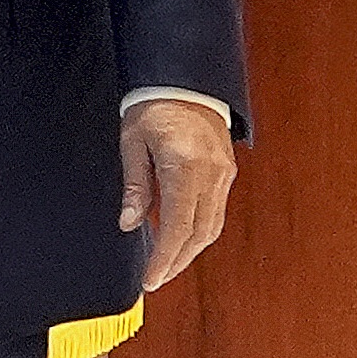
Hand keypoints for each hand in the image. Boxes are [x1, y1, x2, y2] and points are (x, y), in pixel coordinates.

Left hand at [118, 99, 237, 294]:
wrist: (186, 78)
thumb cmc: (154, 105)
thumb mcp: (133, 143)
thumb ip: (135, 186)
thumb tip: (129, 223)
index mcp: (184, 166)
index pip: (177, 227)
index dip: (164, 258)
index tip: (152, 279)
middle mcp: (210, 174)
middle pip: (198, 234)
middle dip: (177, 261)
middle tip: (156, 278)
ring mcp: (223, 173)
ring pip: (212, 227)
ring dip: (190, 249)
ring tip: (168, 263)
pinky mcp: (227, 171)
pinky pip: (215, 211)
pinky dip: (199, 230)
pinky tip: (180, 236)